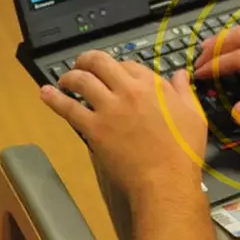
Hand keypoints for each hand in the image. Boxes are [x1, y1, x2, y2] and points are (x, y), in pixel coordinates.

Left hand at [42, 51, 205, 200]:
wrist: (165, 180)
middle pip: (100, 63)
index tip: (114, 75)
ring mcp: (108, 108)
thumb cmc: (183, 152)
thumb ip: (183, 91)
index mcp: (152, 86)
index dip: (118, 67)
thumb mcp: (194, 115)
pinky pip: (69, 108)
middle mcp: (128, 91)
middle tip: (81, 64)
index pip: (128, 64)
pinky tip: (45, 93)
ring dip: (69, 76)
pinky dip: (54, 99)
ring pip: (81, 80)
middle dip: (87, 60)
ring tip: (64, 79)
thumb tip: (180, 74)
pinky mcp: (94, 128)